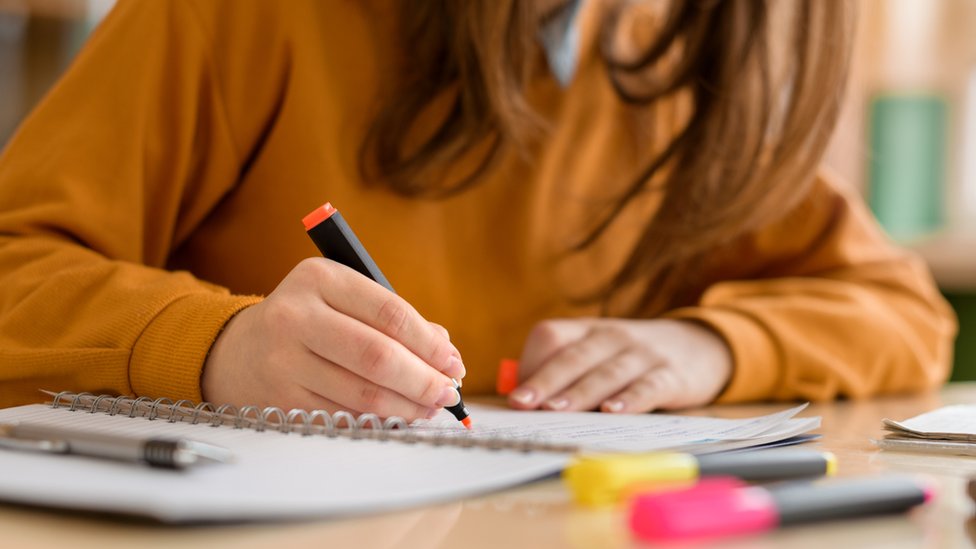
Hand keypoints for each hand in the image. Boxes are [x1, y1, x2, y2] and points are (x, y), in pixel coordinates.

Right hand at [202, 258, 464, 420]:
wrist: (238, 349)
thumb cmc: (309, 320)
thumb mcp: (343, 299)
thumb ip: (393, 318)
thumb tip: (444, 351)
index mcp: (320, 278)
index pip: (390, 312)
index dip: (429, 343)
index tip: (453, 362)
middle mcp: (297, 315)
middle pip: (377, 356)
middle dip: (423, 380)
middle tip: (448, 392)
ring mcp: (284, 359)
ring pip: (362, 392)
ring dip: (406, 406)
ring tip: (429, 407)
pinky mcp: (280, 398)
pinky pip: (343, 414)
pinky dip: (378, 420)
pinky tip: (397, 417)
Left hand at [507, 318, 731, 412]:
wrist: (700, 346)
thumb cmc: (631, 359)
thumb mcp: (599, 354)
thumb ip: (566, 373)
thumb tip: (525, 405)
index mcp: (587, 331)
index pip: (551, 335)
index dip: (532, 364)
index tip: (516, 396)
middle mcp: (612, 337)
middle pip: (573, 357)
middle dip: (545, 381)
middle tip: (522, 404)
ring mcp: (642, 354)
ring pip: (606, 373)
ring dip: (579, 392)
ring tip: (556, 410)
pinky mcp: (670, 375)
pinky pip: (648, 386)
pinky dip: (630, 399)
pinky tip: (614, 413)